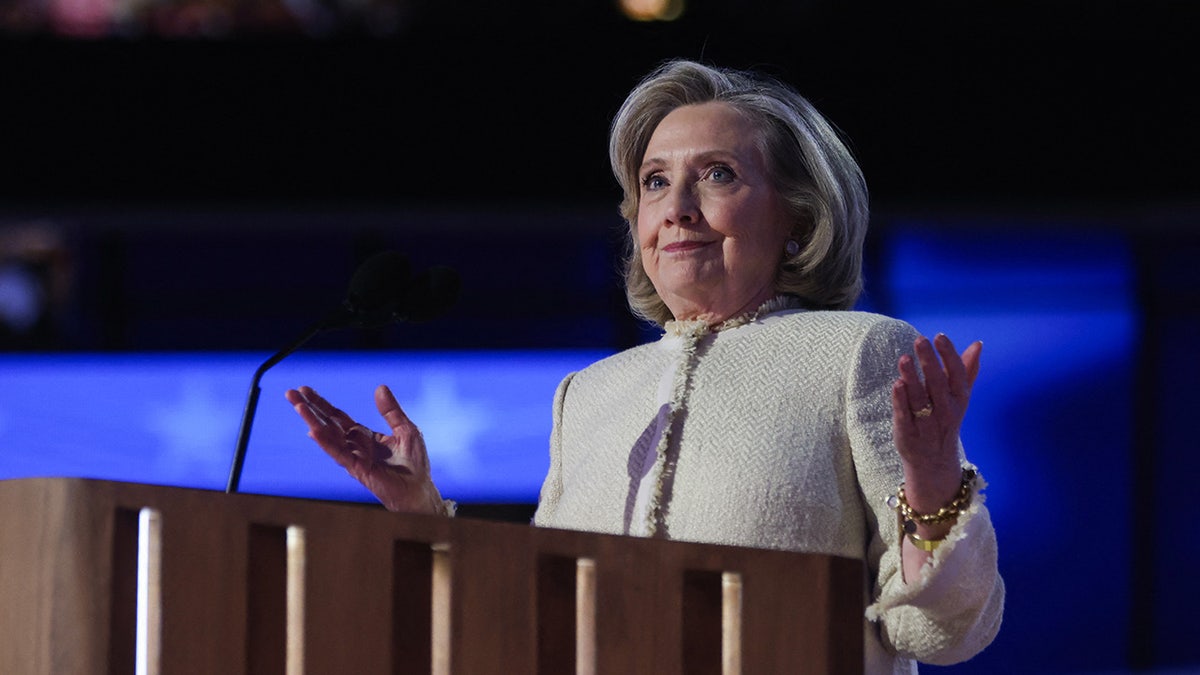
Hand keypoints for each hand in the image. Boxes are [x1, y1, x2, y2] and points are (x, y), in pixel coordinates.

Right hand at [285, 384, 446, 513]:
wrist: (419, 489)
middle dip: (309, 408)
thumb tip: (380, 387)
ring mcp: (354, 457)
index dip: (322, 403)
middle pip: (327, 423)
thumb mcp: (406, 429)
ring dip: (312, 421)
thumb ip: (391, 410)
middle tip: (290, 393)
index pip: (338, 416)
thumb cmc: (414, 464)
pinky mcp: (357, 468)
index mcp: (364, 436)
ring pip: (328, 436)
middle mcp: (355, 445)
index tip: (305, 389)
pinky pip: (338, 454)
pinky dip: (326, 442)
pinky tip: (313, 431)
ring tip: (298, 405)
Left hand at [891, 333, 981, 512]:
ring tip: (905, 358)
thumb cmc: (946, 420)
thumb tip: (978, 344)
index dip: (949, 356)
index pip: (957, 375)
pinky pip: (904, 416)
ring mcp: (926, 424)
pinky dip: (901, 401)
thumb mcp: (959, 398)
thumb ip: (967, 370)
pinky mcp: (908, 434)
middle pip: (938, 385)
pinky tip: (897, 384)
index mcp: (959, 400)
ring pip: (919, 399)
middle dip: (930, 362)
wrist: (935, 463)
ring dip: (912, 378)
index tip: (940, 337)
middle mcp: (945, 412)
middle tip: (920, 340)